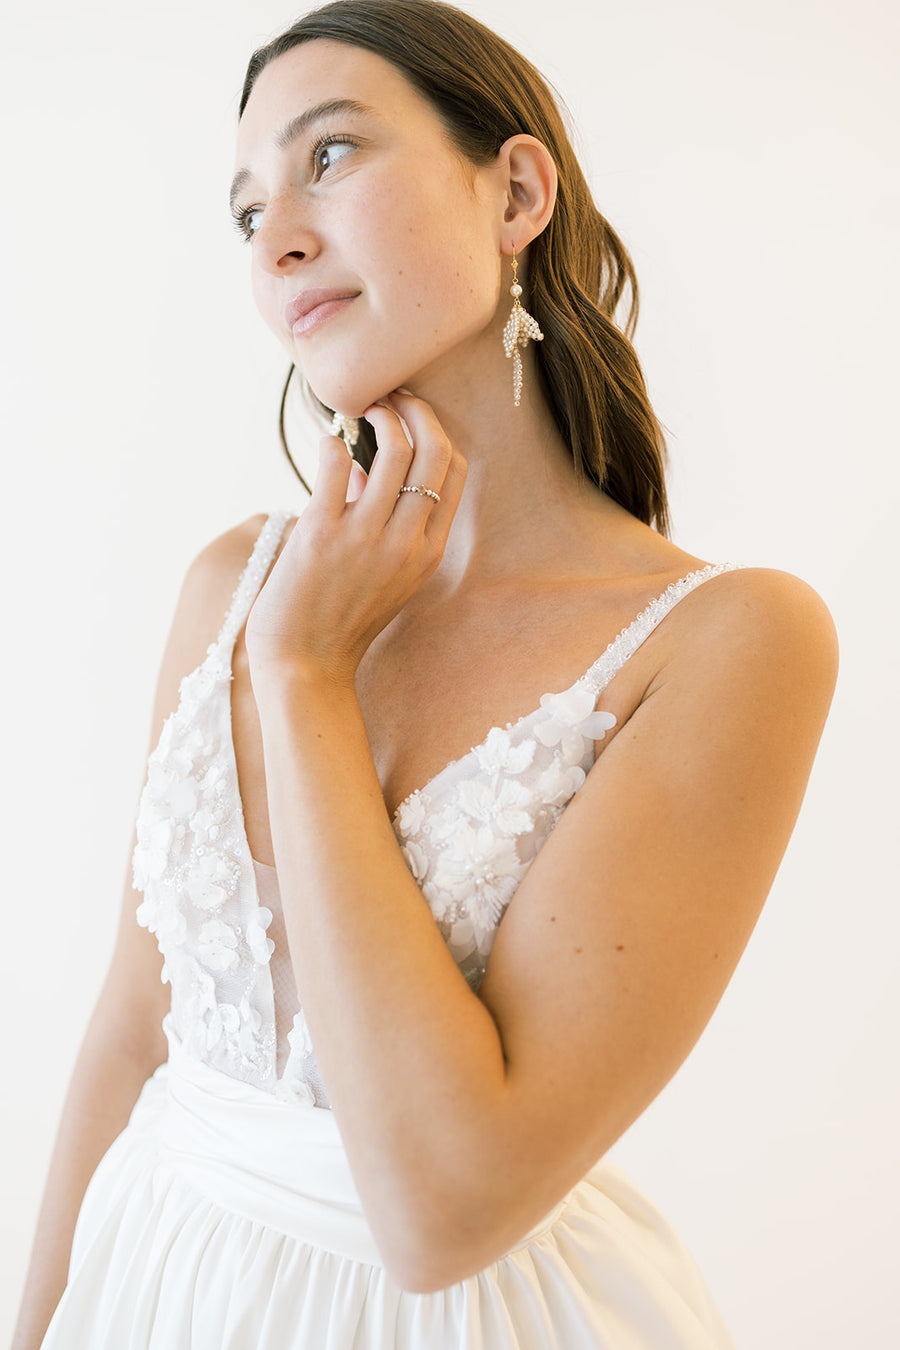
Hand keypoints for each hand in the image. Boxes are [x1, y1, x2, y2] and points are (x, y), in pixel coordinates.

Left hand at [244, 389, 466, 684]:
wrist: (307, 664)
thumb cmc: (342, 619)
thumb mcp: (384, 575)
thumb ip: (386, 523)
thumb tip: (368, 466)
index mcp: (428, 551)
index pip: (455, 471)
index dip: (439, 431)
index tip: (417, 414)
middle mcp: (405, 542)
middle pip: (434, 451)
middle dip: (417, 410)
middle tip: (393, 396)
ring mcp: (366, 538)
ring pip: (394, 450)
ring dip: (380, 415)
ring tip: (363, 408)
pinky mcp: (322, 533)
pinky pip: (336, 464)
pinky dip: (333, 442)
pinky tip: (327, 443)